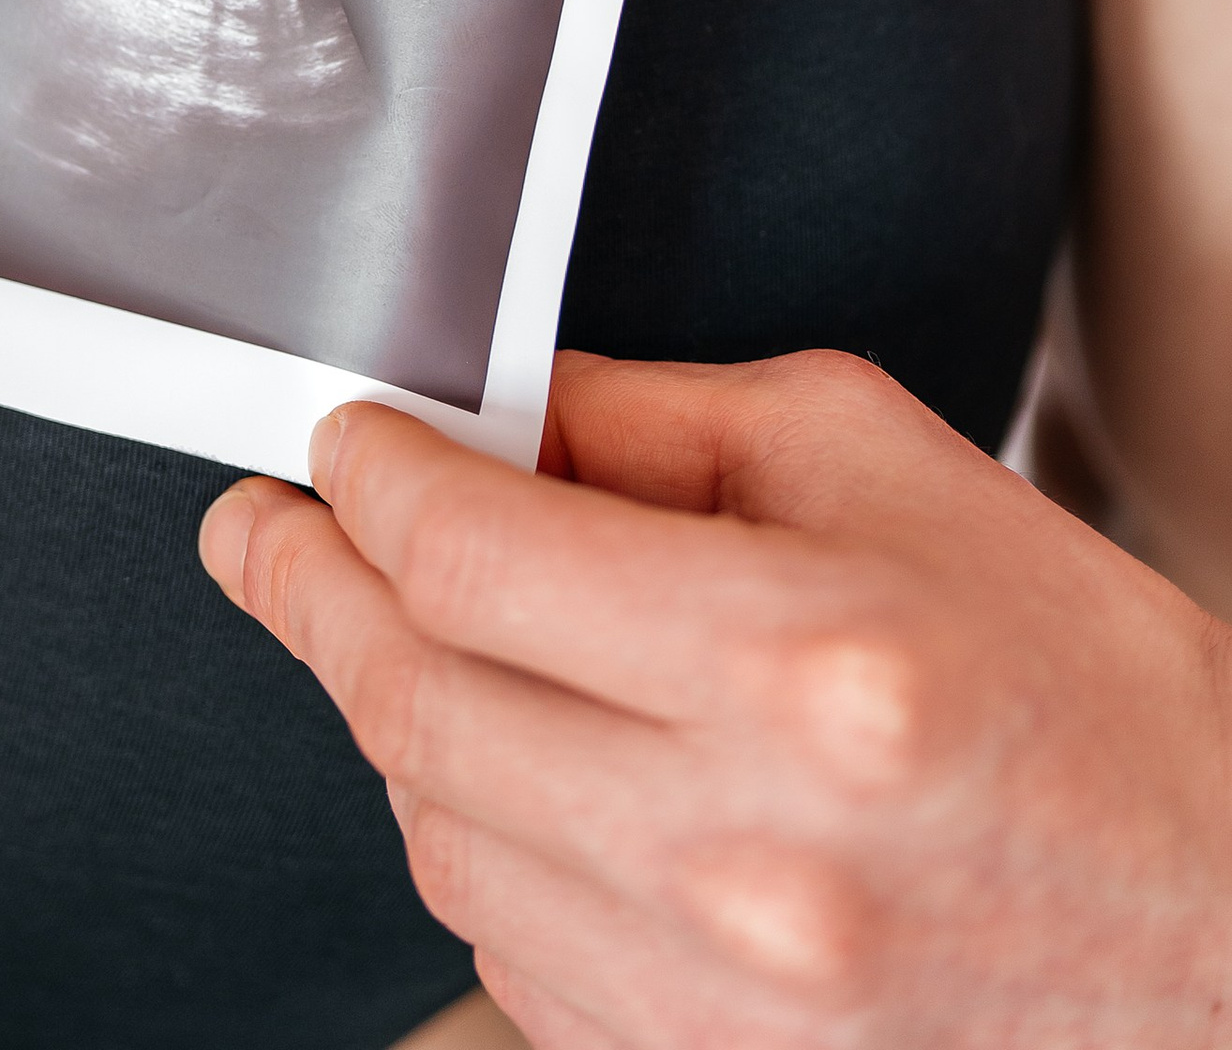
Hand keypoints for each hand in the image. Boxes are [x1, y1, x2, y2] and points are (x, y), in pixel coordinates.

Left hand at [201, 348, 1231, 1044]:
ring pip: (438, 839)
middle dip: (311, 591)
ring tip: (407, 639)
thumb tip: (497, 412)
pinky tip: (518, 775)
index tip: (336, 444)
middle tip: (267, 531)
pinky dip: (482, 848)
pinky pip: (508, 955)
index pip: (466, 557)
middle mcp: (745, 858)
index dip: (363, 480)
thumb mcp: (885, 468)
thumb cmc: (1092, 698)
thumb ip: (660, 424)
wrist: (1227, 933)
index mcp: (796, 668)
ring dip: (393, 722)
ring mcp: (722, 1005)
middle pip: (412, 703)